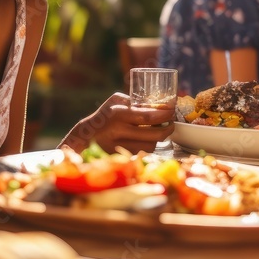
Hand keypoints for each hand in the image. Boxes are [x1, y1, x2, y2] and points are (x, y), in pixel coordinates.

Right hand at [59, 92, 173, 153]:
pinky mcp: (121, 158)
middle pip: (154, 135)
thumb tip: (156, 104)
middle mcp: (119, 132)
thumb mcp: (115, 101)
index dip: (165, 115)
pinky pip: (143, 153)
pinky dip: (148, 146)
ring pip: (151, 146)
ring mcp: (120, 147)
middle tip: (171, 123)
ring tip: (159, 130)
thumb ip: (133, 101)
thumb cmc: (103, 115)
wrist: (86, 136)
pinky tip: (147, 140)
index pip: (148, 116)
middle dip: (168, 129)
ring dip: (158, 139)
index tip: (172, 111)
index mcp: (119, 114)